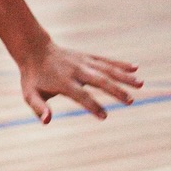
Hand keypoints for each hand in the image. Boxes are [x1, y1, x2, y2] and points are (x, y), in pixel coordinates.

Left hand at [19, 42, 140, 123]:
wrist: (34, 49)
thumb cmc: (32, 77)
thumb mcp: (30, 94)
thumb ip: (38, 108)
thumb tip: (47, 121)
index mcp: (63, 82)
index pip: (80, 95)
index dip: (92, 106)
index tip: (104, 116)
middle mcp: (76, 70)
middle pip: (98, 80)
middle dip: (115, 90)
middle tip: (131, 101)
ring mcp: (83, 62)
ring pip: (106, 68)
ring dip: (124, 76)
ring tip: (141, 84)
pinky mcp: (87, 56)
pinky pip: (105, 60)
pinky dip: (120, 64)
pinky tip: (135, 68)